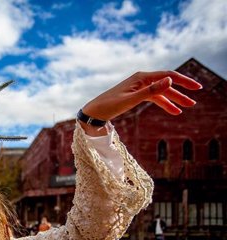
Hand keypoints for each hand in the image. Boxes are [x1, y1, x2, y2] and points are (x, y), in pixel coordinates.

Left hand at [80, 71, 201, 134]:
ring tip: (186, 108)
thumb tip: (170, 80)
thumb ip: (151, 90)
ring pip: (161, 92)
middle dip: (181, 92)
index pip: (168, 75)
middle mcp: (141, 79)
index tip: (197, 88)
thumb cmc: (110, 105)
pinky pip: (154, 98)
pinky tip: (174, 111)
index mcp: (141, 77)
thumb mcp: (131, 99)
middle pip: (167, 83)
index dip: (183, 81)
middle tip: (194, 102)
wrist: (94, 111)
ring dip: (174, 99)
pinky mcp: (136, 94)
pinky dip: (164, 103)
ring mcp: (139, 87)